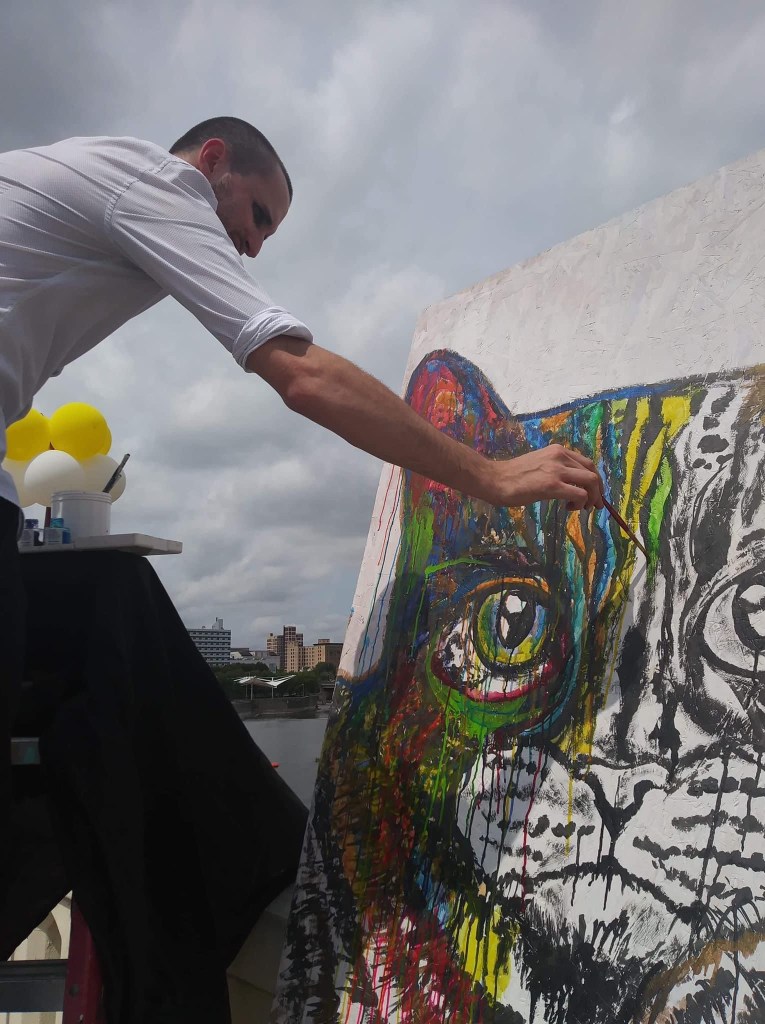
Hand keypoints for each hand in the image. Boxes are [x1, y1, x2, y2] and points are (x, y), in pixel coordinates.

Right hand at [489, 444, 604, 509]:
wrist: (495, 479)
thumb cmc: (513, 476)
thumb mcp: (539, 464)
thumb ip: (555, 469)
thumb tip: (571, 484)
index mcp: (558, 451)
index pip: (587, 463)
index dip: (595, 480)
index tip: (593, 493)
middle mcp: (560, 456)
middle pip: (593, 472)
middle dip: (598, 491)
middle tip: (595, 505)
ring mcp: (557, 470)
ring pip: (591, 482)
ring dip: (592, 498)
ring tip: (582, 508)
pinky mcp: (552, 485)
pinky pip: (580, 494)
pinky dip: (580, 503)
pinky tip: (569, 508)